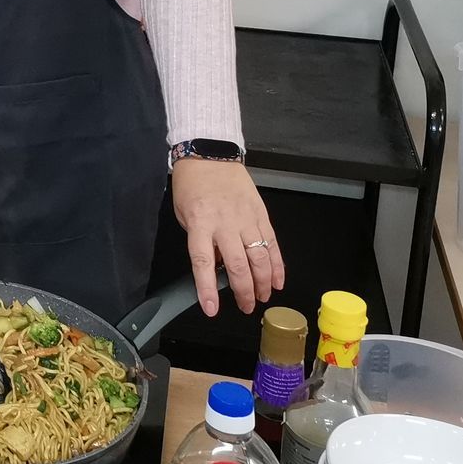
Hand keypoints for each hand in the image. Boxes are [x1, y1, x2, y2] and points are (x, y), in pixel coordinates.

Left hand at [172, 158, 283, 315]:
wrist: (210, 155)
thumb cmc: (192, 185)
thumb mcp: (185, 215)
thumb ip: (200, 241)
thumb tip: (216, 266)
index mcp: (200, 223)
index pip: (202, 261)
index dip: (207, 288)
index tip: (211, 308)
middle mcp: (225, 223)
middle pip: (238, 264)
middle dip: (243, 291)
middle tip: (245, 307)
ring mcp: (246, 218)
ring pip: (260, 256)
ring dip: (263, 282)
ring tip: (262, 297)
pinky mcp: (261, 213)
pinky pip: (272, 243)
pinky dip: (277, 264)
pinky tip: (277, 280)